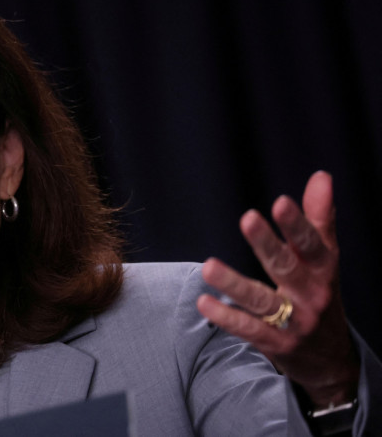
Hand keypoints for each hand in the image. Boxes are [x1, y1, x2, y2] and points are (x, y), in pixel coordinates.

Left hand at [196, 171, 359, 406]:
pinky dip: (227, 317)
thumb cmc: (319, 295)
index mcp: (323, 270)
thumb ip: (320, 218)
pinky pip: (250, 329)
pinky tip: (204, 302)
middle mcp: (312, 295)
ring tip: (208, 266)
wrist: (330, 359)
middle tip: (248, 219)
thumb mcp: (325, 259)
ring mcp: (295, 322)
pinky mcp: (277, 343)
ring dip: (235, 283)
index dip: (297, 224)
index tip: (280, 202)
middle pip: (287, 267)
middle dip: (267, 244)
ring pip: (263, 301)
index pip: (312, 243)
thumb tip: (321, 176)